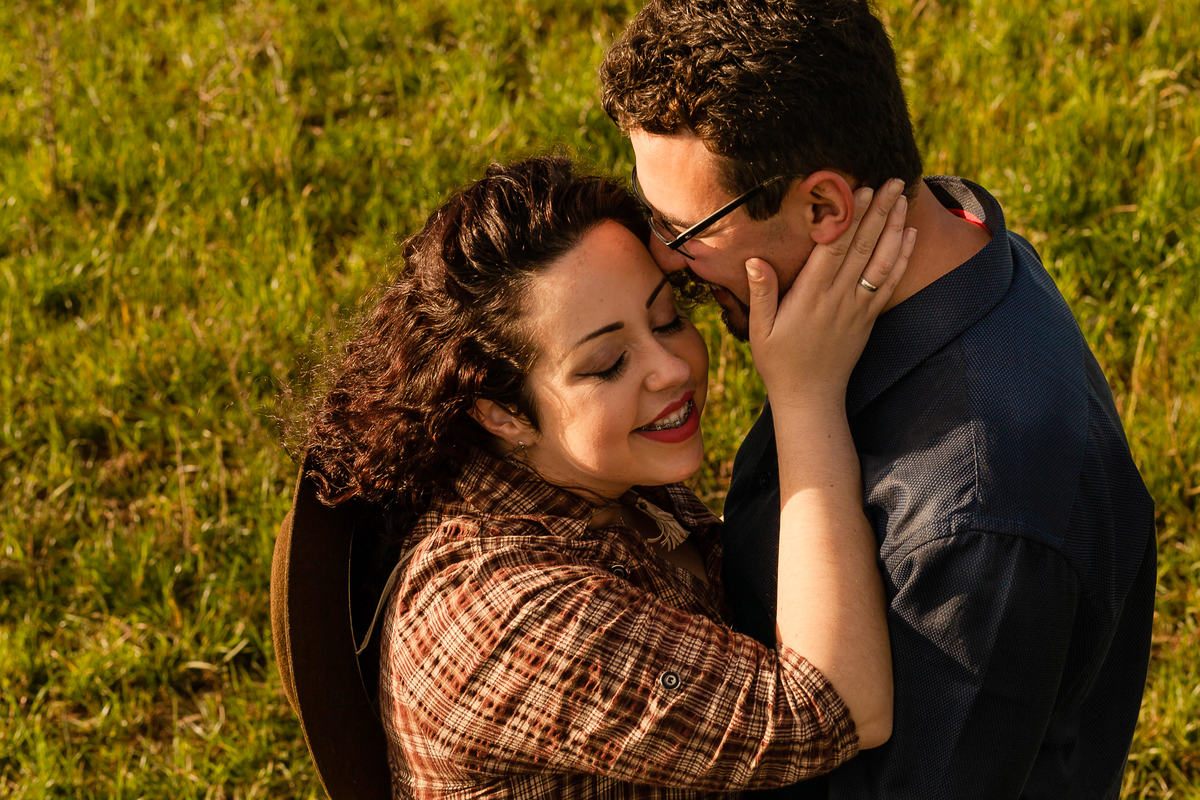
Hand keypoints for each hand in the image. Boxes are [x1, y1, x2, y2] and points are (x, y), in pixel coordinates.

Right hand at [747, 179, 915, 408]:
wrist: (811, 398)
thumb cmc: (779, 363)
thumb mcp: (759, 331)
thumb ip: (761, 293)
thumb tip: (754, 259)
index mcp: (811, 297)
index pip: (834, 249)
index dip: (849, 217)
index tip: (859, 189)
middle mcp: (839, 299)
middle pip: (863, 247)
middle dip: (878, 211)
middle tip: (891, 180)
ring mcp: (858, 308)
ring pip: (882, 261)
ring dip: (895, 228)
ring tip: (903, 198)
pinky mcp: (869, 318)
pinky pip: (890, 283)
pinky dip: (902, 257)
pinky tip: (910, 235)